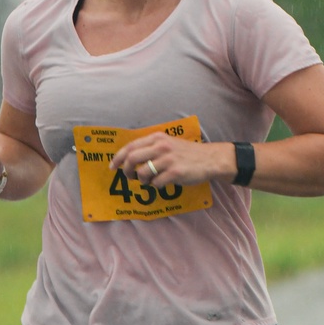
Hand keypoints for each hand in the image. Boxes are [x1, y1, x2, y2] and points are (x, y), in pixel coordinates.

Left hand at [110, 132, 232, 188]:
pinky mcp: (175, 172)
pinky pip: (156, 183)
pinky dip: (156, 186)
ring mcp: (168, 159)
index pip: (130, 146)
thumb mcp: (168, 143)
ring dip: (142, 181)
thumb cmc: (187, 153)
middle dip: (126, 171)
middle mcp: (161, 147)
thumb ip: (151, 147)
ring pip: (143, 173)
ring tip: (149, 181)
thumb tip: (130, 159)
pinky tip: (162, 183)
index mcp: (157, 138)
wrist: (210, 159)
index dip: (118, 158)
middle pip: (132, 159)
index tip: (113, 167)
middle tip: (129, 177)